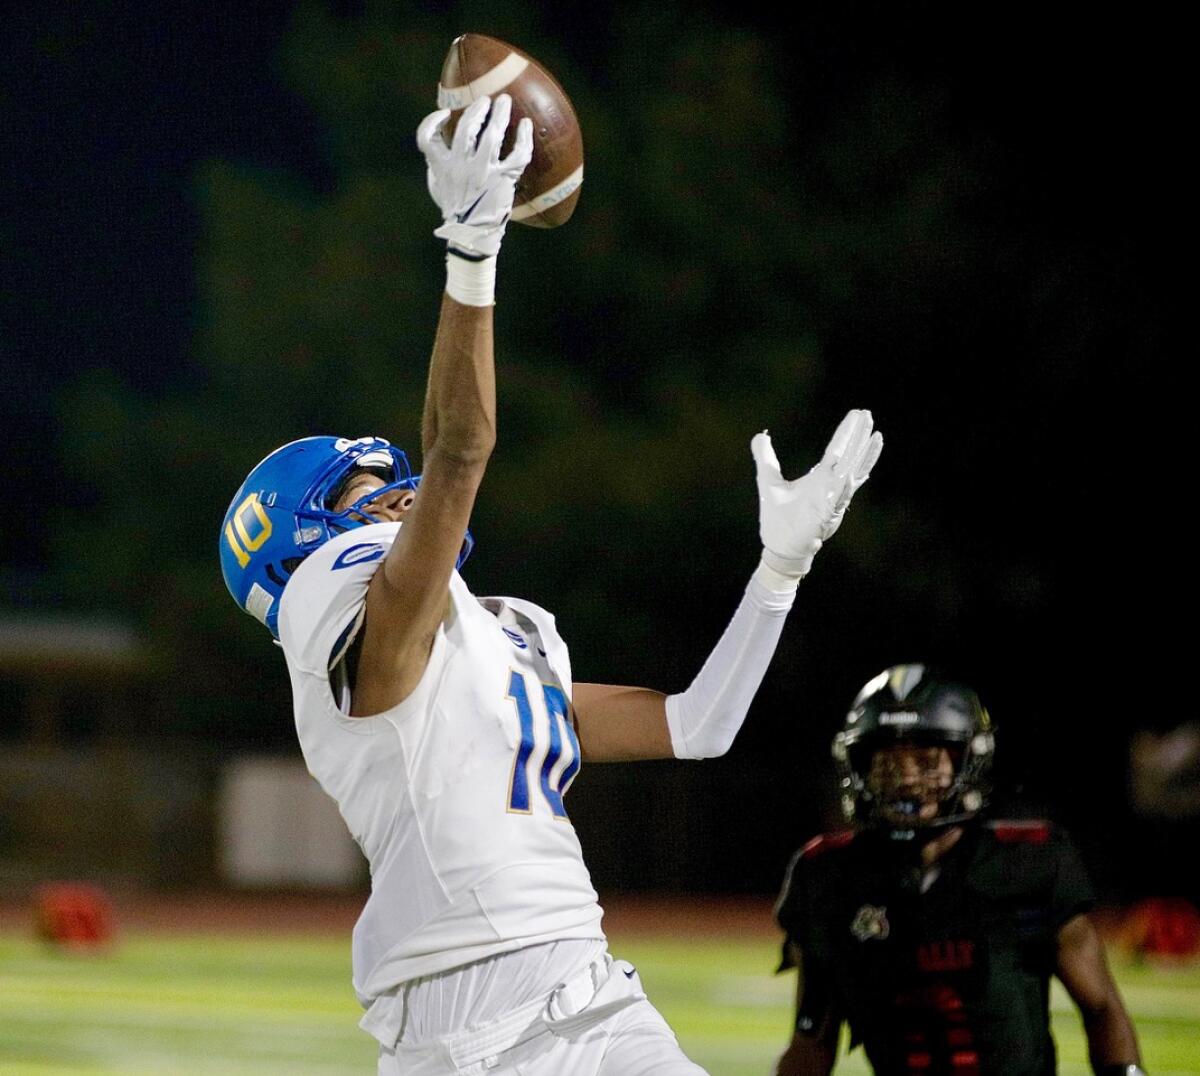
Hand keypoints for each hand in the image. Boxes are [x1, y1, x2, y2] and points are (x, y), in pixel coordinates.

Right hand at [416, 94, 532, 258]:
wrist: (472, 234)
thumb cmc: (456, 209)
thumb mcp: (438, 186)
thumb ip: (437, 163)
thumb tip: (441, 141)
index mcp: (442, 167)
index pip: (427, 138)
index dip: (433, 121)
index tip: (446, 113)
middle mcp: (461, 167)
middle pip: (466, 130)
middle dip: (477, 110)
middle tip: (486, 100)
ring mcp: (483, 173)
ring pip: (492, 137)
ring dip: (500, 116)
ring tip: (505, 103)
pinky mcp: (503, 180)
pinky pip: (517, 154)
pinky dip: (524, 138)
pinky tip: (526, 126)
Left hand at [751, 409, 882, 578]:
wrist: (778, 546)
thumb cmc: (778, 517)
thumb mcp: (768, 481)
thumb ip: (765, 458)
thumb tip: (760, 435)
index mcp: (821, 476)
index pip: (838, 449)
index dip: (848, 432)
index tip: (858, 413)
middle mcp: (831, 485)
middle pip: (851, 456)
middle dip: (860, 436)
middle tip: (869, 414)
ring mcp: (832, 500)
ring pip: (853, 474)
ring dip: (864, 456)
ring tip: (875, 437)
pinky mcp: (826, 516)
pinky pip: (839, 500)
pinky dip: (846, 488)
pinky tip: (853, 474)